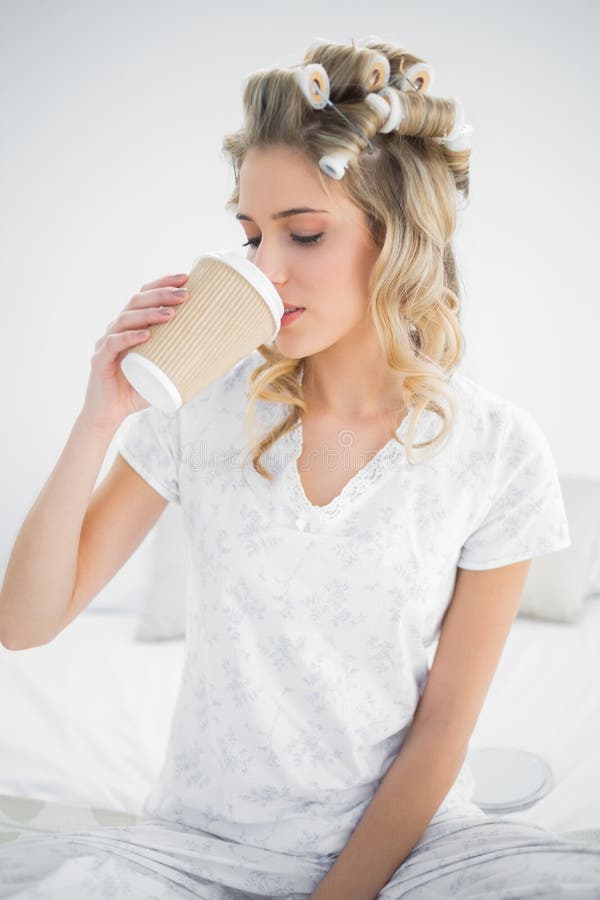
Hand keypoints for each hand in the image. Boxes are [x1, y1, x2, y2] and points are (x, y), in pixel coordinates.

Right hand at [79, 272, 188, 430]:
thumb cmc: (138, 388)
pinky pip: (114, 344)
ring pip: (126, 319)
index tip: (186, 278)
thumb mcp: (164, 370)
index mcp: (132, 325)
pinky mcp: (100, 359)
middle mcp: (117, 328)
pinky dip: (129, 337)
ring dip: (150, 314)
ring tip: (171, 314)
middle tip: (184, 295)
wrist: (111, 413)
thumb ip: (183, 359)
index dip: (163, 284)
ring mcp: (107, 342)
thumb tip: (220, 354)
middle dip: (162, 295)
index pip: (145, 296)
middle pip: (137, 301)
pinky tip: (145, 335)